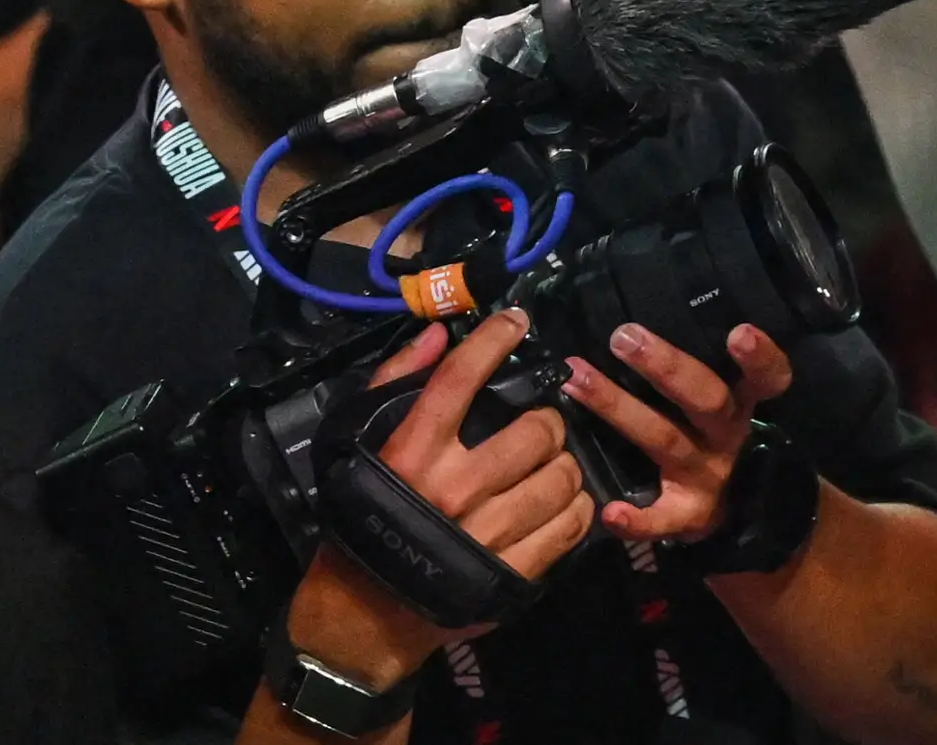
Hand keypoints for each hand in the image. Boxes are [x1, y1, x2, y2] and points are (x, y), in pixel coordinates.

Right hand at [286, 313, 597, 689]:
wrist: (359, 616)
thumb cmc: (362, 522)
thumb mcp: (361, 449)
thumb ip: (396, 385)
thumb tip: (438, 334)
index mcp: (411, 456)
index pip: (459, 381)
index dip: (493, 342)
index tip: (516, 321)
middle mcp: (451, 491)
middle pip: (537, 432)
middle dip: (547, 422)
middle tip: (541, 427)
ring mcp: (485, 535)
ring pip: (562, 477)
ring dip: (565, 465)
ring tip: (552, 465)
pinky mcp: (511, 572)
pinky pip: (570, 526)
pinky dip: (577, 508)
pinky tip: (563, 502)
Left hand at [560, 321, 799, 550]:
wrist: (733, 507)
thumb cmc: (710, 433)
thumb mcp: (722, 395)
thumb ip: (696, 361)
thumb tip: (643, 300)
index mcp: (742, 402)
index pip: (767, 376)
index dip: (759, 357)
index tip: (739, 332)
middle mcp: (727, 435)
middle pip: (705, 398)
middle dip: (665, 367)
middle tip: (624, 336)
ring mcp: (707, 475)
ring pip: (664, 439)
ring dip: (619, 408)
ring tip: (577, 380)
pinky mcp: (687, 515)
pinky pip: (662, 519)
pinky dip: (637, 519)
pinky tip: (609, 512)